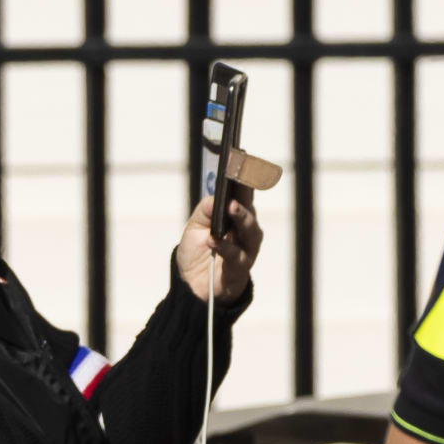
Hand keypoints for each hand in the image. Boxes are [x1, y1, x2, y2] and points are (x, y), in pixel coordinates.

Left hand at [179, 188, 260, 307]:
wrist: (192, 285)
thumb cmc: (198, 252)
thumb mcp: (195, 227)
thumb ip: (205, 210)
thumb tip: (214, 197)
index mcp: (236, 216)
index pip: (243, 193)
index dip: (245, 177)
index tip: (242, 158)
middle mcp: (245, 230)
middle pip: (250, 209)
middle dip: (246, 194)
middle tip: (240, 178)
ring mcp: (246, 249)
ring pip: (251, 231)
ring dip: (241, 217)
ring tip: (230, 207)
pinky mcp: (240, 269)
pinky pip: (235, 256)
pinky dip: (224, 247)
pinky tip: (213, 239)